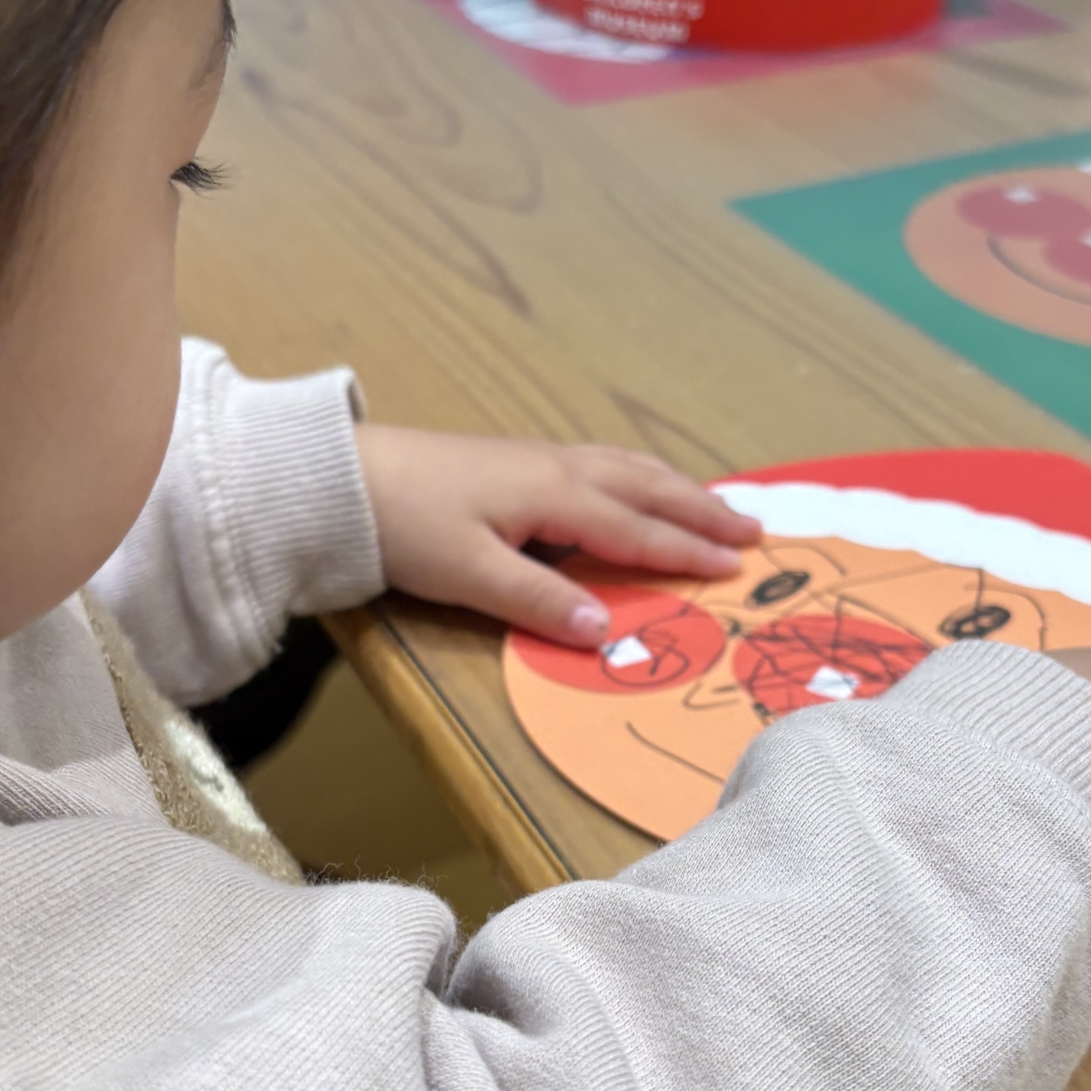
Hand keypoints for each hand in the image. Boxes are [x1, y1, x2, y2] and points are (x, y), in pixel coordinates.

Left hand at [355, 425, 760, 646]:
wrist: (339, 476)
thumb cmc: (402, 523)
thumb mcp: (469, 573)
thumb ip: (539, 602)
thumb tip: (605, 629)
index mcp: (555, 495)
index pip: (636, 529)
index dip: (688, 550)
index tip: (738, 566)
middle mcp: (556, 469)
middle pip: (644, 488)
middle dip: (699, 509)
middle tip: (751, 529)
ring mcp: (534, 461)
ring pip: (623, 468)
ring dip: (672, 487)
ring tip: (709, 503)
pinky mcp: (512, 462)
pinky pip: (599, 465)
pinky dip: (635, 476)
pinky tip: (628, 484)